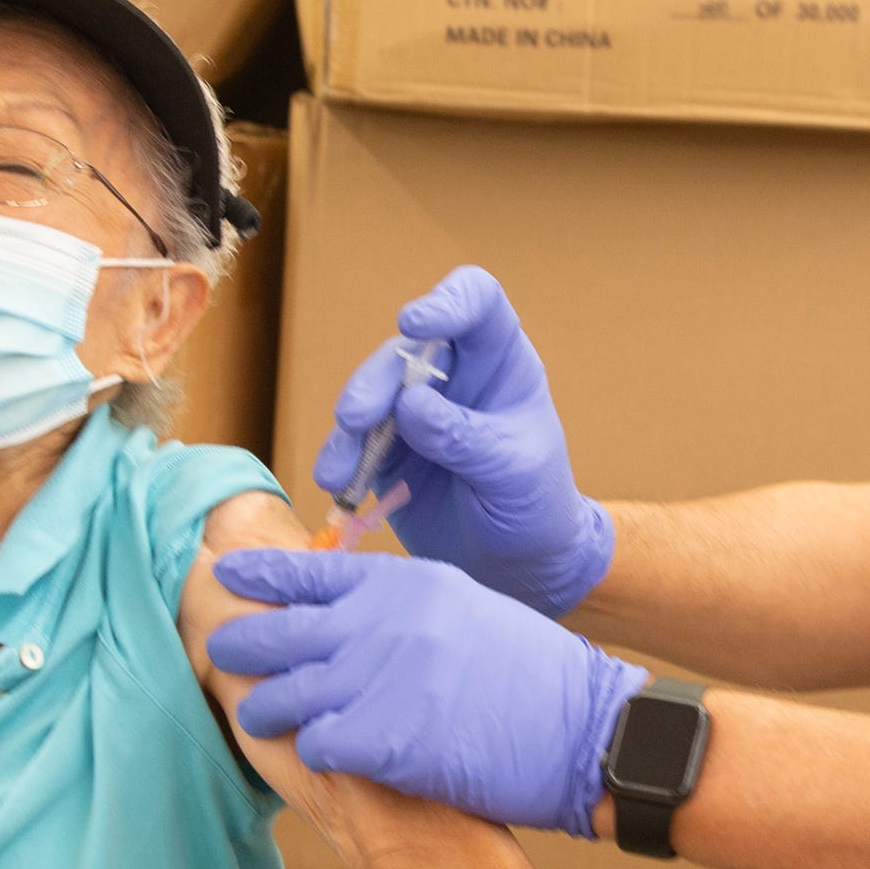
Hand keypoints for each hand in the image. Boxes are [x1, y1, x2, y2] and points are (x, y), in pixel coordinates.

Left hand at [211, 549, 646, 835]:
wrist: (588, 730)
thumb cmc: (535, 677)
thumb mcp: (465, 609)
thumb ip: (401, 607)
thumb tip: (339, 612)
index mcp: (405, 584)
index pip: (307, 570)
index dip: (259, 577)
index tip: (226, 577)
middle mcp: (382, 623)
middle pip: (276, 631)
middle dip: (240, 646)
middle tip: (223, 655)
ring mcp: (380, 680)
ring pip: (282, 695)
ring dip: (264, 710)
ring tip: (256, 718)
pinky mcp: (385, 740)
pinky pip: (314, 745)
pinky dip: (310, 753)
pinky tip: (318, 756)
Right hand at [316, 267, 614, 614]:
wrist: (518, 566)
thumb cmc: (534, 507)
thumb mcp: (514, 473)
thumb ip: (466, 438)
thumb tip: (410, 406)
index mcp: (500, 362)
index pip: (477, 304)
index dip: (447, 301)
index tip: (413, 322)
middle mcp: (454, 376)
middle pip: (404, 353)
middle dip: (376, 382)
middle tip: (357, 418)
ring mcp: (416, 412)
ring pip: (370, 396)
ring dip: (349, 429)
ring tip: (338, 472)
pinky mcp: (388, 450)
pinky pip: (354, 443)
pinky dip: (341, 460)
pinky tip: (335, 484)